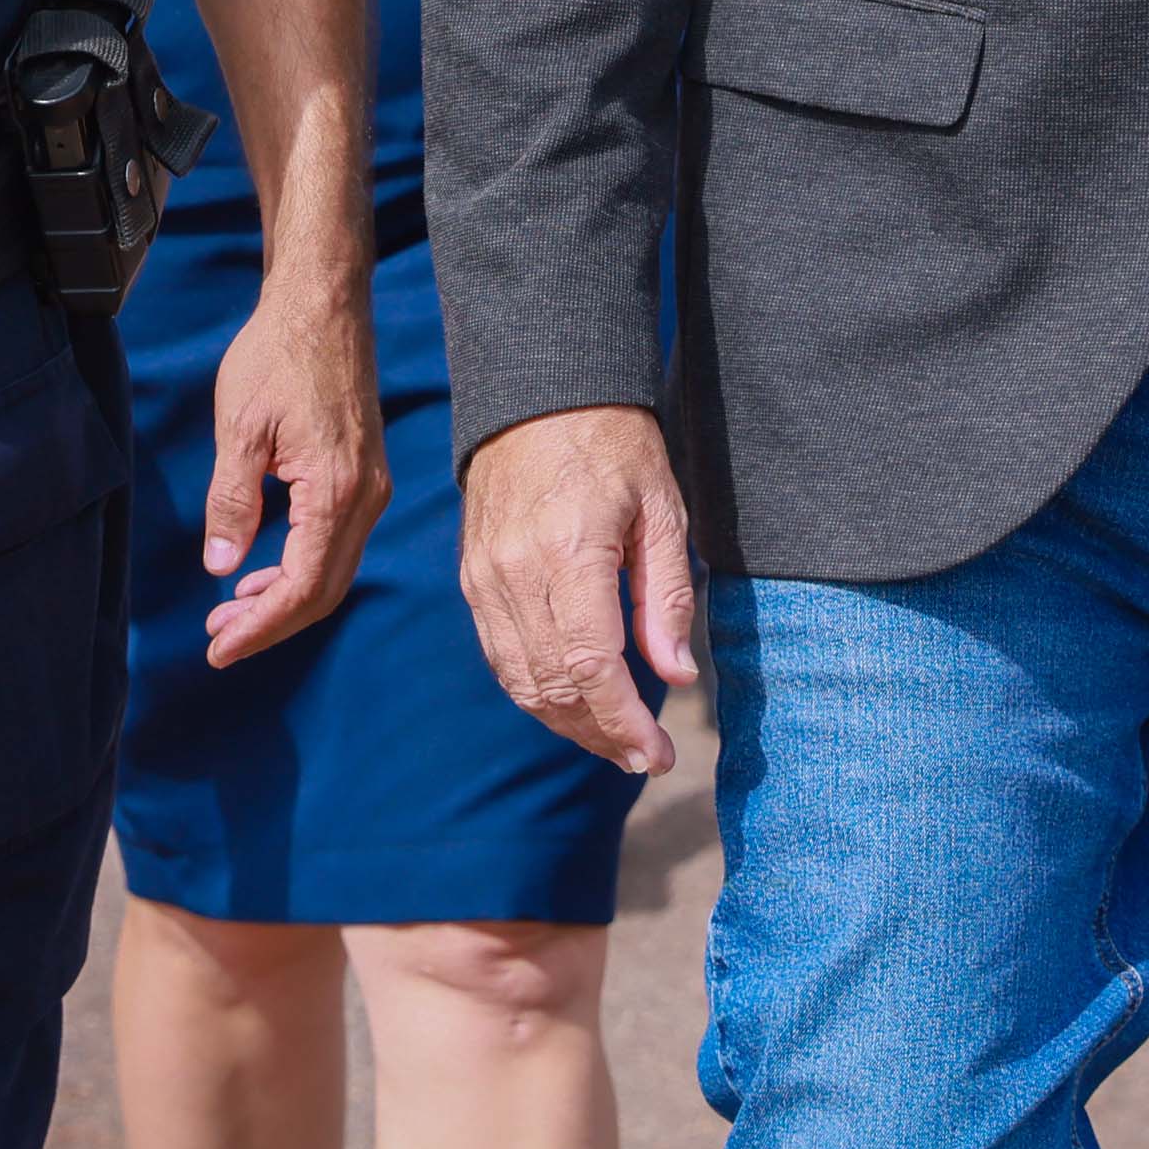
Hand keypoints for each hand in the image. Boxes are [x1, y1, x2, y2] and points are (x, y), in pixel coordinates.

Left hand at [197, 271, 387, 667]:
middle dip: (270, 623)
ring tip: (230, 610)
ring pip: (333, 570)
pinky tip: (262, 569)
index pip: (301, 587)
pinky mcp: (364, 475)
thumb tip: (220, 566)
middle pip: (324, 591)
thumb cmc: (278, 355)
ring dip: (284, 599)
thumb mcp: (239, 429)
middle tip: (218, 638)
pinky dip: (301, 568)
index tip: (218, 649)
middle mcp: (365, 497)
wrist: (323, 305)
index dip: (260, 628)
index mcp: (335, 492)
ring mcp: (370, 487)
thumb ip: (231, 502)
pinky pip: (338, 542)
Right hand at [457, 405, 696, 775]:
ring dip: (566, 723)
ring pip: (519, 681)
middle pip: (552, 686)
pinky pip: (499, 655)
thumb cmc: (614, 444)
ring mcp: (484, 576)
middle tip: (643, 758)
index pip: (591, 667)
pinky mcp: (472, 576)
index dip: (624, 723)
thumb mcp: (662, 510)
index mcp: (568, 552)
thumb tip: (676, 676)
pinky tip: (572, 702)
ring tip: (613, 740)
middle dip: (600, 735)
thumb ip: (666, 597)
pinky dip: (535, 691)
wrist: (539, 390)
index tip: (656, 756)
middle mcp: (515, 572)